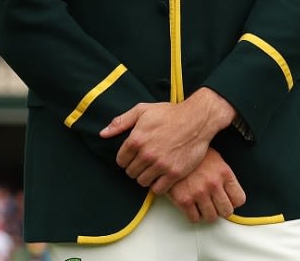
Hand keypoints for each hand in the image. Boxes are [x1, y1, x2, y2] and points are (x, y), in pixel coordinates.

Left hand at [100, 88, 236, 194]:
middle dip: (135, 168)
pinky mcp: (175, 173)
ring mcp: (161, 165)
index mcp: (136, 139)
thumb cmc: (169, 113)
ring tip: (152, 169)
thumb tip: (103, 134)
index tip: (132, 157)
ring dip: (145, 177)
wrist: (196, 119)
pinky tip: (161, 176)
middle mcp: (146, 154)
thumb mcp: (142, 110)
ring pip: (142, 182)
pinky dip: (157, 185)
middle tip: (144, 162)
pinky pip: (158, 189)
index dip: (125, 159)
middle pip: (130, 172)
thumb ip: (120, 122)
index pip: (121, 160)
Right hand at [167, 147, 245, 222]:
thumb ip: (224, 176)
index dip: (233, 201)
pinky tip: (191, 206)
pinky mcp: (183, 200)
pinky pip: (194, 218)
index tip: (227, 200)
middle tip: (214, 204)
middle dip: (220, 209)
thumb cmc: (192, 155)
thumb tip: (229, 193)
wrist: (170, 148)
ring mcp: (198, 193)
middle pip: (226, 211)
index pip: (239, 199)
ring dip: (207, 213)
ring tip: (202, 205)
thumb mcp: (215, 159)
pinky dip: (193, 215)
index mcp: (224, 173)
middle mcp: (213, 184)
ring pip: (211, 217)